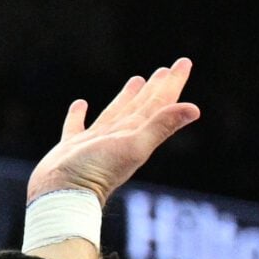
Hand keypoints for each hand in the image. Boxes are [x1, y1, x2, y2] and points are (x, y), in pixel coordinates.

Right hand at [25, 60, 201, 206]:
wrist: (63, 195)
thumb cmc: (97, 172)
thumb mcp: (134, 146)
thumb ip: (161, 126)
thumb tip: (195, 109)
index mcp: (136, 135)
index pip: (159, 104)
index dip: (173, 84)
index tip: (184, 63)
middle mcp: (119, 138)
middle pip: (142, 107)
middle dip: (155, 88)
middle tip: (165, 70)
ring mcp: (95, 142)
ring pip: (115, 113)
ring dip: (127, 98)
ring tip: (137, 80)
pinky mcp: (71, 147)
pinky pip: (77, 126)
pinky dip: (79, 115)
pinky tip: (81, 104)